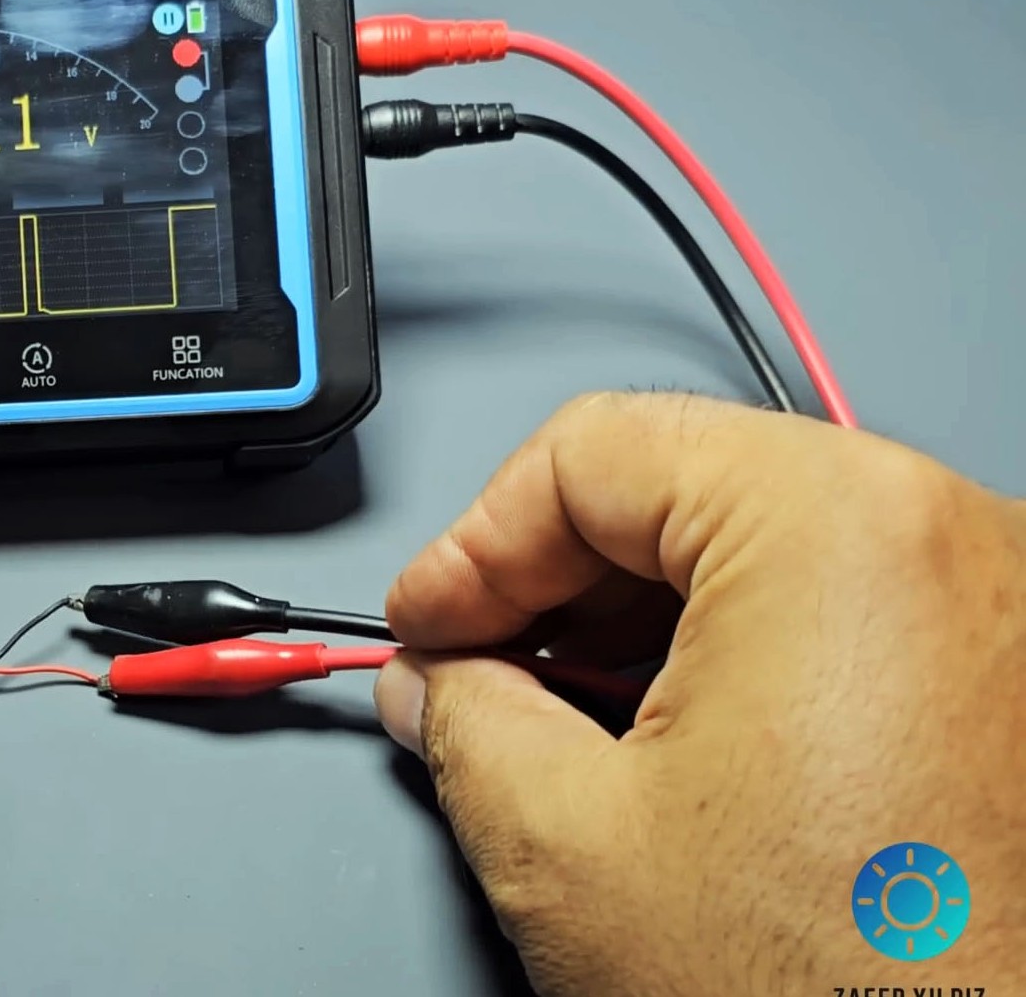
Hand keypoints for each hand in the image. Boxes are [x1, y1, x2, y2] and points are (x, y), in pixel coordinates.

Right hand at [373, 392, 1025, 994]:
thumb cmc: (839, 996)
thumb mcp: (567, 843)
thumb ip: (463, 719)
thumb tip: (439, 685)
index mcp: (837, 527)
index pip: (595, 452)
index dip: (475, 545)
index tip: (428, 623)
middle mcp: (950, 541)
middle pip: (686, 490)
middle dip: (554, 587)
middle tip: (476, 674)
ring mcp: (1002, 619)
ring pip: (765, 553)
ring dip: (638, 629)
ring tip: (563, 730)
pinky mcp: (1013, 694)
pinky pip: (845, 621)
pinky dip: (736, 665)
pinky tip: (672, 758)